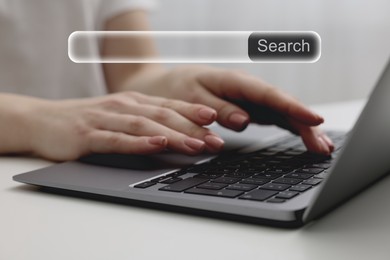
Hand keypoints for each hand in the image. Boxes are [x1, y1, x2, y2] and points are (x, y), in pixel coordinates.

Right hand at [3, 92, 223, 160]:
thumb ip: (145, 123)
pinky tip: (156, 145)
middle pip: (164, 115)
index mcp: (133, 102)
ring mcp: (106, 119)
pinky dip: (140, 143)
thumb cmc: (86, 121)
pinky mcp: (89, 135)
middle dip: (192, 128)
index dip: (194, 113)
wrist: (42, 119)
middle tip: (215, 141)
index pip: (170, 106)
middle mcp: (123, 106)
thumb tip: (176, 136)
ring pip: (146, 126)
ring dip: (173, 135)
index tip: (217, 122)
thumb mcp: (119, 117)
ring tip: (196, 145)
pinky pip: (118, 139)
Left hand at [126, 66, 333, 154]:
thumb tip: (243, 121)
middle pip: (281, 106)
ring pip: (281, 112)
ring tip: (321, 147)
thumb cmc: (174, 88)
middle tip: (323, 147)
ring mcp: (248, 99)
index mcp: (233, 81)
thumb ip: (217, 108)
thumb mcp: (190, 97)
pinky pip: (273, 116)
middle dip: (304, 124)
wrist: (162, 86)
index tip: (314, 119)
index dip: (292, 107)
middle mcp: (245, 89)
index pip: (268, 95)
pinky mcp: (246, 107)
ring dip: (302, 127)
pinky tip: (303, 137)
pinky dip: (289, 127)